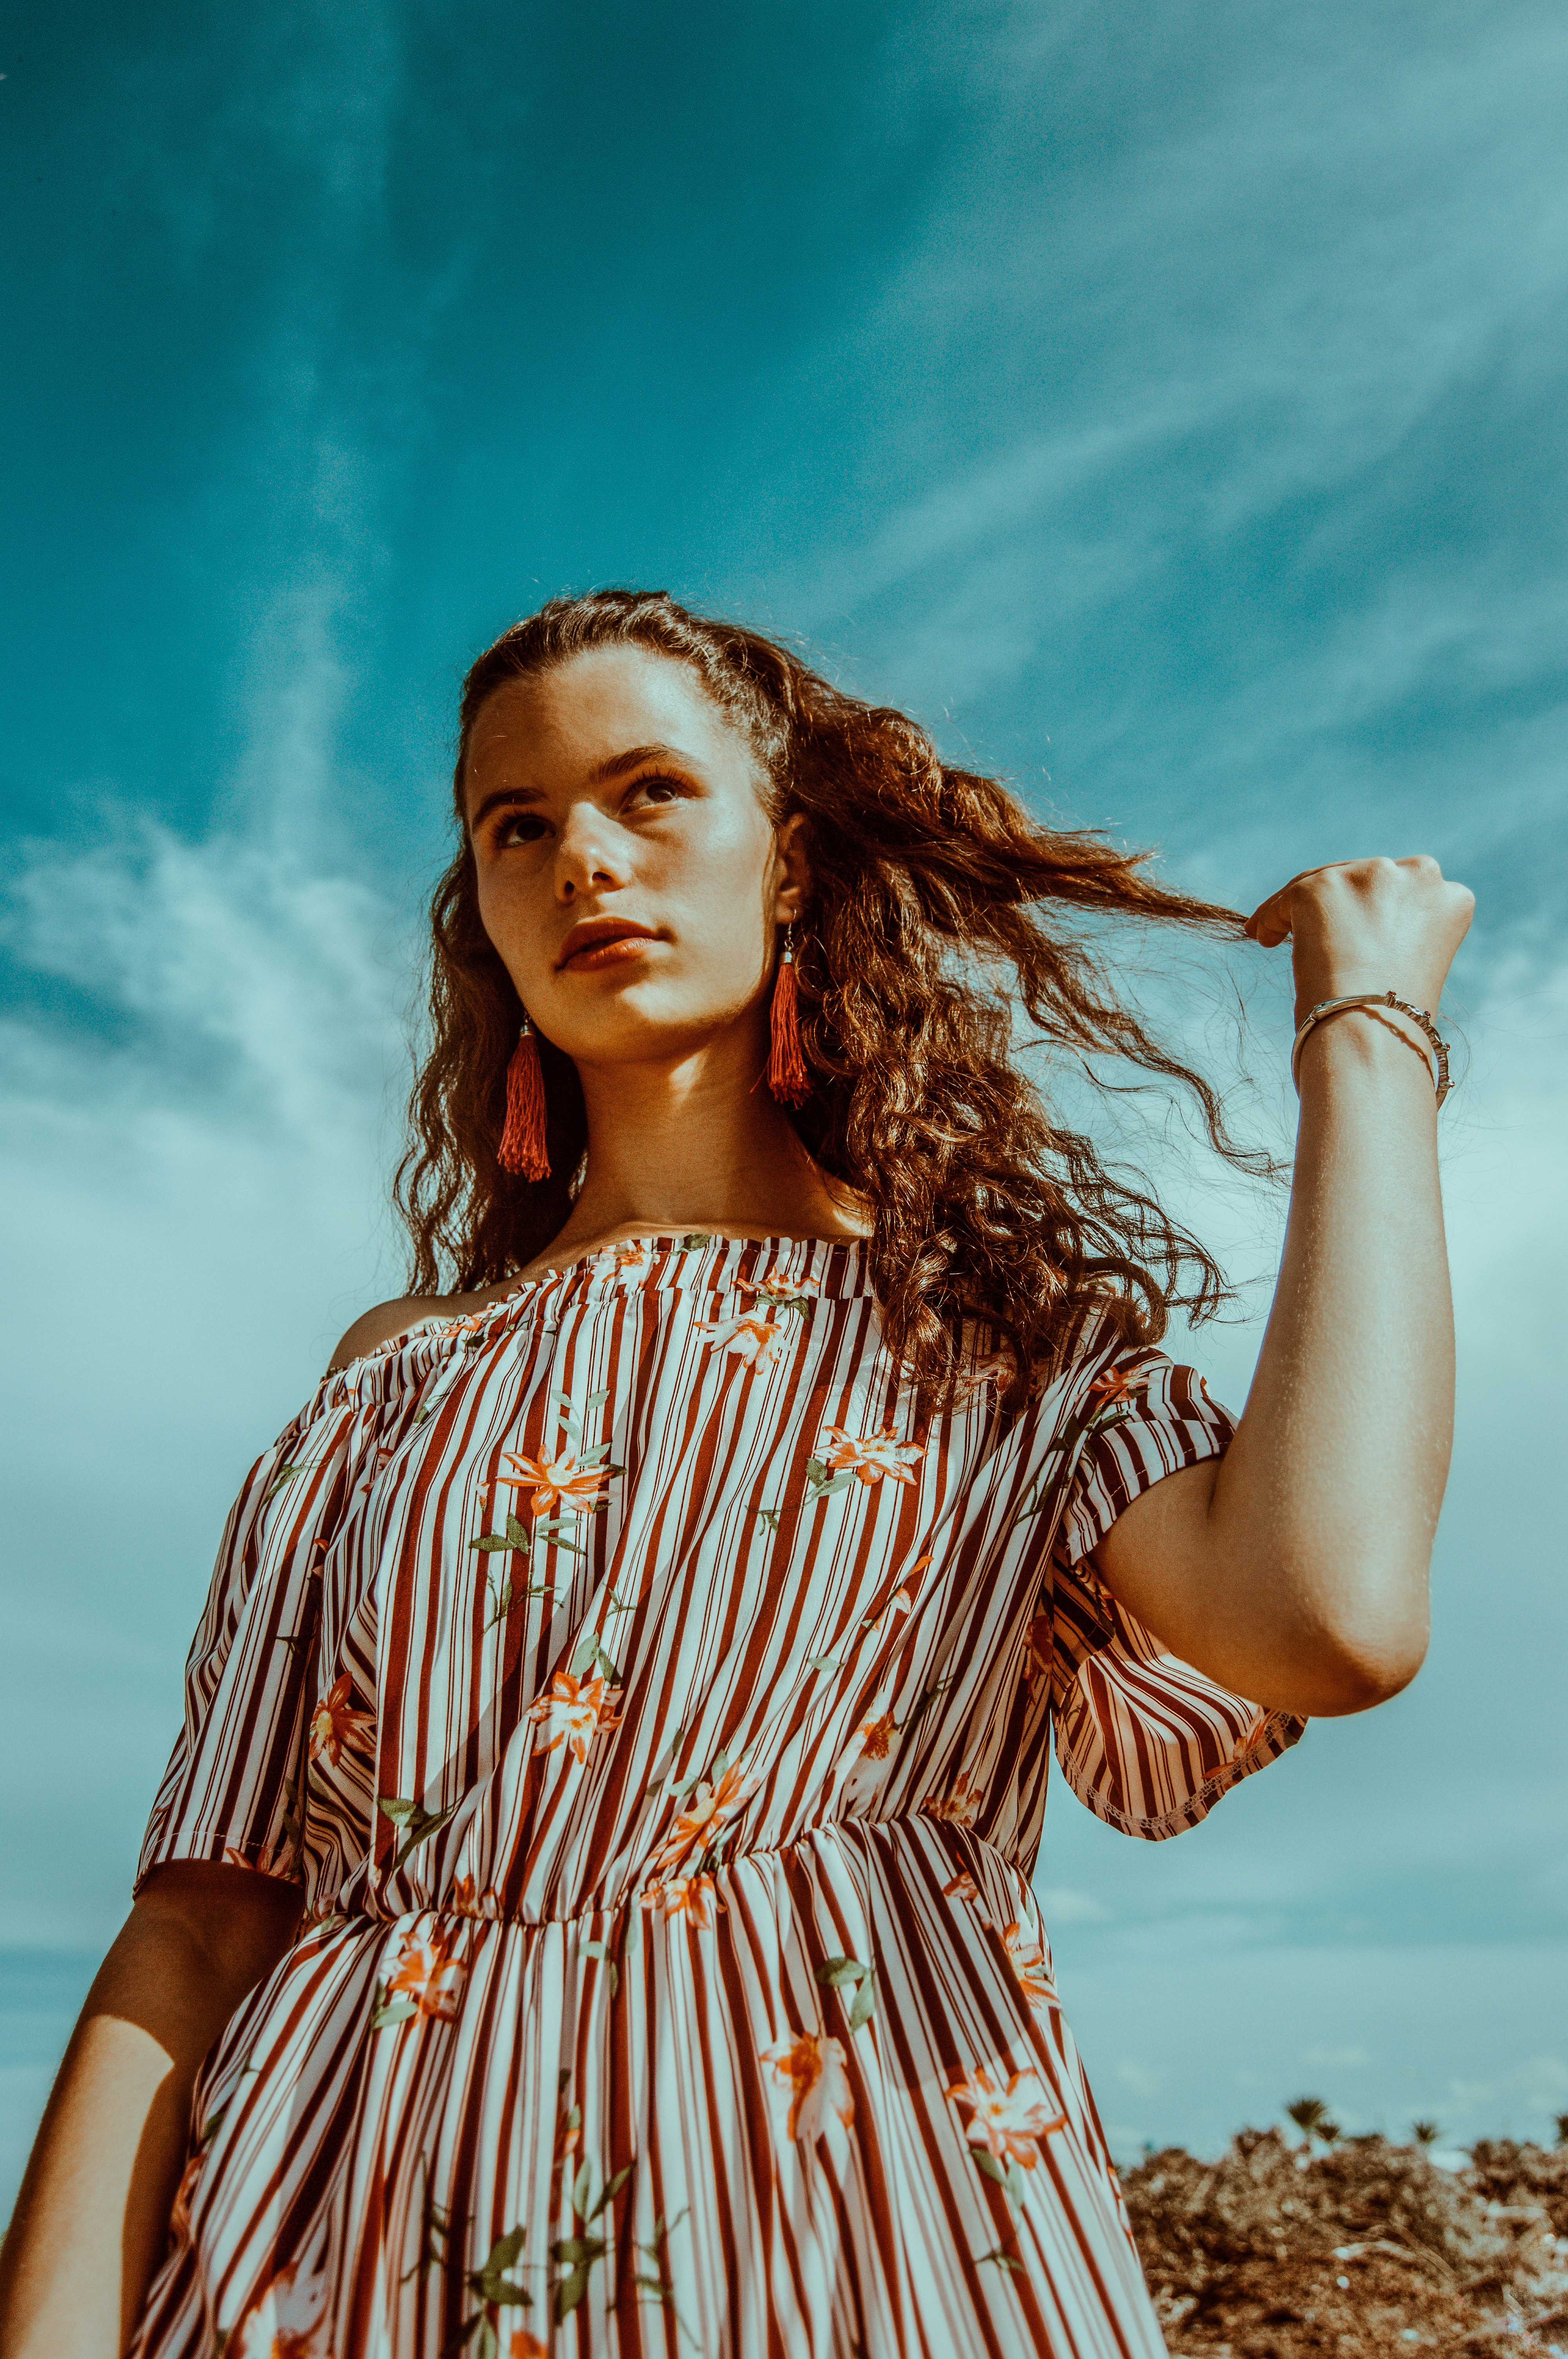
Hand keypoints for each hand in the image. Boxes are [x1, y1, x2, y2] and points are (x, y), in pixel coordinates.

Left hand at [1244, 855, 1472, 1023]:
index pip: (1401, 890)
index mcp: (1449, 898)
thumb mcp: (1414, 964)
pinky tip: (1263, 938)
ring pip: (1324, 884)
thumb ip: (1397, 932)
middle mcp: (1418, 875)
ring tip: (1275, 937)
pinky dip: (1271, 918)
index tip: (1354, 928)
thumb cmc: (1394, 1020)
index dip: (1372, 908)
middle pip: (1363, 879)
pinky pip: (1288, 898)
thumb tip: (1357, 929)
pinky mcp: (1322, 887)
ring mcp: (1369, 875)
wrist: (1373, 1035)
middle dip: (1337, 905)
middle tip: (1315, 931)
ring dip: (1301, 912)